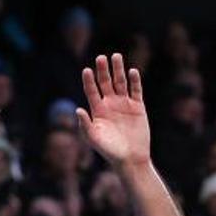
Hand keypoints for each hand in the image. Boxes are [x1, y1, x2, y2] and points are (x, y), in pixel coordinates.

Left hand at [77, 53, 150, 169]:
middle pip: (105, 82)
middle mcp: (110, 104)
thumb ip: (85, 125)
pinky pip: (136, 90)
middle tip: (101, 58)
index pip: (91, 91)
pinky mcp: (138, 107)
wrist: (131, 159)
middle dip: (103, 70)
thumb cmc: (110, 151)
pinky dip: (135, 81)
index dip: (89, 80)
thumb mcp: (95, 138)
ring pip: (120, 82)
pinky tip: (132, 72)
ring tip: (116, 56)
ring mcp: (124, 104)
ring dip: (118, 70)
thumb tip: (77, 110)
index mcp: (98, 110)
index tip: (86, 70)